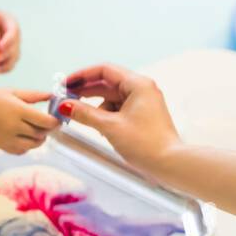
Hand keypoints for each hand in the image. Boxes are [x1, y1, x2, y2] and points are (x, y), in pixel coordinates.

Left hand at [0, 0, 20, 73]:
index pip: (13, 33)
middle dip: (6, 54)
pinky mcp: (6, 52)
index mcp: (11, 22)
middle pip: (15, 47)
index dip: (8, 41)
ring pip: (14, 57)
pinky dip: (4, 68)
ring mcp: (12, 44)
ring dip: (6, 64)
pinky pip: (9, 62)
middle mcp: (14, 34)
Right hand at [0, 88, 58, 153]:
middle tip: (46, 122)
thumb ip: (35, 95)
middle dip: (47, 129)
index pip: (46, 122)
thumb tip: (53, 96)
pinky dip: (27, 146)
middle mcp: (14, 126)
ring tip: (35, 130)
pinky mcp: (3, 146)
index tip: (57, 118)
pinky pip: (22, 151)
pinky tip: (23, 137)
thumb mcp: (13, 92)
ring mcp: (8, 138)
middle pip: (41, 134)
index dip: (55, 122)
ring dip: (39, 139)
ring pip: (34, 145)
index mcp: (18, 110)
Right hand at [61, 63, 182, 176]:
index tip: (66, 84)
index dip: (82, 76)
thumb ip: (85, 114)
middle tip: (66, 99)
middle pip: (107, 83)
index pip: (104, 70)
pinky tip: (97, 127)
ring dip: (95, 106)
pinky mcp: (141, 115)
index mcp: (138, 84)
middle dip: (86, 91)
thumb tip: (66, 105)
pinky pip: (118, 109)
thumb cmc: (146, 144)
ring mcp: (142, 102)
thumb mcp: (109, 126)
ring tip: (81, 117)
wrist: (169, 164)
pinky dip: (105, 115)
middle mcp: (141, 89)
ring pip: (111, 97)